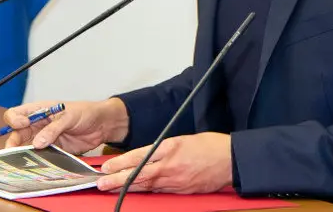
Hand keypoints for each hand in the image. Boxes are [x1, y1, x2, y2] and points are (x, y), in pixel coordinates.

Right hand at [1, 98, 128, 154]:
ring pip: (26, 147)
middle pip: (17, 134)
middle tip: (13, 152)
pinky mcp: (53, 150)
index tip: (22, 125)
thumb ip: (53, 129)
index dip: (14, 120)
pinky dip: (36, 162)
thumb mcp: (68, 116)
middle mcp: (37, 125)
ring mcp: (44, 139)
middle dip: (13, 143)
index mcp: (38, 111)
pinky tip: (35, 167)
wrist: (102, 125)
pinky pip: (40, 157)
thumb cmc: (85, 112)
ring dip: (22, 154)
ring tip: (21, 163)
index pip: (16, 114)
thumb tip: (37, 143)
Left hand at [96, 132, 232, 193]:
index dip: (122, 163)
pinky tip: (134, 192)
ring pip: (146, 186)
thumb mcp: (182, 139)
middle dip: (118, 180)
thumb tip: (145, 155)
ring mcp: (176, 181)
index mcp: (169, 149)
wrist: (231, 161)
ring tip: (111, 189)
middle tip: (101, 184)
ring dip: (127, 187)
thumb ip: (162, 148)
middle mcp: (170, 166)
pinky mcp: (182, 191)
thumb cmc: (210, 146)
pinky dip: (145, 191)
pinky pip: (159, 191)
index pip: (139, 157)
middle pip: (139, 175)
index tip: (107, 167)